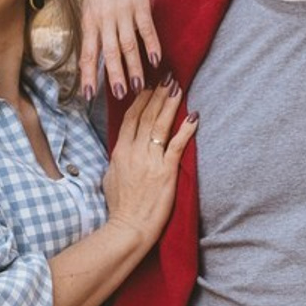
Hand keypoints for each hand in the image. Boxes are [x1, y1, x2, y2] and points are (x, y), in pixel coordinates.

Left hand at [79, 0, 162, 101]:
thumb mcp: (90, 9)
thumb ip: (91, 34)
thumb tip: (87, 65)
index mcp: (90, 22)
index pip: (87, 54)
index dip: (88, 75)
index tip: (89, 96)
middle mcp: (104, 18)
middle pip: (110, 52)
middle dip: (115, 75)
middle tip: (121, 95)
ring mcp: (122, 11)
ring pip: (128, 44)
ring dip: (135, 67)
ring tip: (140, 86)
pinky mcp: (139, 3)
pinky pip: (146, 29)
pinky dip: (151, 45)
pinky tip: (156, 61)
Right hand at [103, 81, 197, 248]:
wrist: (128, 227)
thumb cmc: (120, 207)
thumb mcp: (110, 178)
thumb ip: (118, 160)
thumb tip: (122, 150)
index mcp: (120, 151)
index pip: (131, 118)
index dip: (141, 99)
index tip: (148, 85)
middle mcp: (134, 152)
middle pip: (146, 115)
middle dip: (157, 94)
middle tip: (167, 78)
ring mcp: (150, 160)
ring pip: (161, 125)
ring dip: (170, 104)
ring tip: (177, 88)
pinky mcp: (166, 172)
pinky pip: (177, 145)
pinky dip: (186, 129)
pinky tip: (194, 117)